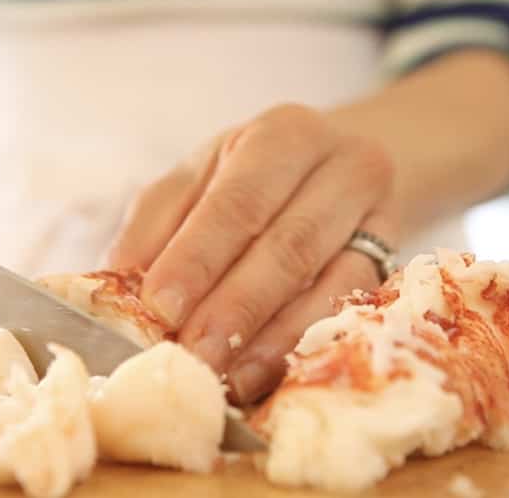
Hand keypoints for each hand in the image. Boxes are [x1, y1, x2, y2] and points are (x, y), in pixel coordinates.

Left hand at [104, 104, 398, 403]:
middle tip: (191, 354)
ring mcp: (380, 216)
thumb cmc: (254, 176)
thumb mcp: (201, 177)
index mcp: (284, 134)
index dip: (200, 255)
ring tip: (222, 375)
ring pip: (328, 281)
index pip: (240, 200)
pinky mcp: (394, 262)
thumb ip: (157, 223)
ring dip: (268, 337)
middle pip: (289, 243)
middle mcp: (343, 166)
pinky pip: (350, 309)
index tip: (161, 305)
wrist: (339, 168)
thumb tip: (114, 284)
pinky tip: (259, 374)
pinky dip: (298, 346)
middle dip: (235, 306)